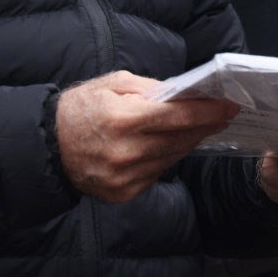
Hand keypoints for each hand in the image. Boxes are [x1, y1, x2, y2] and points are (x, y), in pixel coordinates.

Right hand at [55, 71, 237, 202]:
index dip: (207, 111)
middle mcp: (126, 151)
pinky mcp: (123, 192)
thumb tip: (182, 93)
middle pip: (180, 139)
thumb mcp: (112, 84)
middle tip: (222, 115)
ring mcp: (124, 176)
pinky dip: (165, 158)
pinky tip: (167, 145)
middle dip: (204, 126)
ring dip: (188, 142)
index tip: (229, 106)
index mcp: (123, 119)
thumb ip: (149, 88)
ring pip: (172, 157)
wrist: (48, 146)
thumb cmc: (81, 108)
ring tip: (199, 127)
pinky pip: (156, 173)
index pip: (177, 116)